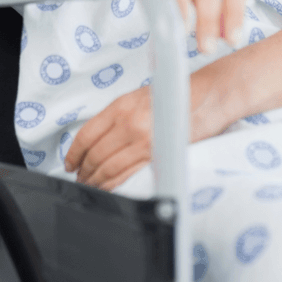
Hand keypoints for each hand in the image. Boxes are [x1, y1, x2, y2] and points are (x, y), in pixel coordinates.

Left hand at [66, 68, 227, 190]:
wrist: (210, 96)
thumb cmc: (178, 94)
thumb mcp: (141, 97)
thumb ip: (119, 116)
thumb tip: (100, 139)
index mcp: (121, 106)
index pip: (86, 135)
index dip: (74, 154)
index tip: (70, 163)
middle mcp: (128, 123)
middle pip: (95, 155)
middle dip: (84, 171)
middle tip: (81, 178)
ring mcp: (143, 140)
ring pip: (108, 168)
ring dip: (96, 180)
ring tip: (92, 186)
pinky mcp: (157, 155)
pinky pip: (127, 174)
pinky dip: (114, 184)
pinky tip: (109, 187)